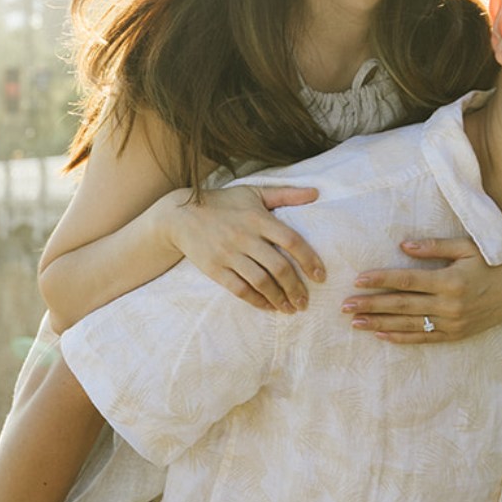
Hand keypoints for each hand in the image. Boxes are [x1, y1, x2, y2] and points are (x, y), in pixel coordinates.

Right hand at [164, 183, 322, 312]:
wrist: (180, 216)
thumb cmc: (223, 203)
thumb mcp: (254, 193)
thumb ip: (286, 194)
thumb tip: (316, 193)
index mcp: (258, 218)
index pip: (291, 240)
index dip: (309, 260)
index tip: (320, 276)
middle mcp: (245, 237)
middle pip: (278, 267)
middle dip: (296, 288)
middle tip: (305, 301)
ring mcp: (228, 254)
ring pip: (261, 282)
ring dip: (279, 299)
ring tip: (291, 308)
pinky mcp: (214, 269)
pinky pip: (240, 289)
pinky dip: (257, 301)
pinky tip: (269, 306)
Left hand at [341, 237, 501, 342]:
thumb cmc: (491, 263)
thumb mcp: (466, 247)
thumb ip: (434, 246)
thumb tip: (403, 246)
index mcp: (449, 280)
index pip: (407, 281)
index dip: (381, 280)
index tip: (358, 280)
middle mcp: (448, 305)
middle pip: (402, 305)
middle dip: (371, 305)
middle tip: (345, 305)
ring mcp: (451, 323)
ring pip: (408, 325)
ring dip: (379, 323)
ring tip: (355, 322)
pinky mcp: (454, 335)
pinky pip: (422, 339)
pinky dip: (400, 338)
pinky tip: (381, 335)